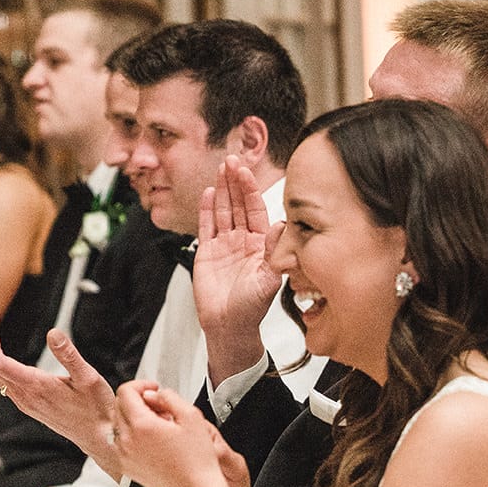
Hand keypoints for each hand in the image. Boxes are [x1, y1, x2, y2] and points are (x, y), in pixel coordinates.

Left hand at [0, 310, 118, 471]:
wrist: (100, 437)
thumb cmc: (97, 409)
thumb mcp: (88, 377)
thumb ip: (69, 355)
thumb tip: (53, 332)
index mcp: (36, 387)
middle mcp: (27, 397)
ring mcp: (27, 404)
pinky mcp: (31, 407)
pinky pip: (6, 384)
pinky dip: (0, 366)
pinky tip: (6, 358)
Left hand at [111, 381, 225, 486]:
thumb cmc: (197, 460)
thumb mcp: (191, 416)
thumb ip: (169, 397)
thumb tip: (154, 394)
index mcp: (141, 425)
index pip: (126, 392)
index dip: (141, 385)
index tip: (152, 389)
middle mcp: (127, 440)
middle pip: (119, 406)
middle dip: (137, 401)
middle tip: (159, 408)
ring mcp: (124, 455)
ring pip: (119, 424)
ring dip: (134, 418)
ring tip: (157, 426)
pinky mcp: (127, 467)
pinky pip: (121, 443)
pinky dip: (132, 436)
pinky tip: (153, 441)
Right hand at [195, 157, 282, 383]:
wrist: (229, 326)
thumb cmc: (252, 308)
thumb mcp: (269, 279)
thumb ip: (274, 252)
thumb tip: (281, 225)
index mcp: (260, 245)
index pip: (255, 210)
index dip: (250, 190)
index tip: (245, 172)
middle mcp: (243, 241)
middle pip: (238, 205)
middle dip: (235, 182)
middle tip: (231, 160)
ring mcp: (224, 245)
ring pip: (223, 211)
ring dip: (222, 190)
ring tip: (220, 169)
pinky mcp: (207, 252)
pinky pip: (207, 226)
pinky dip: (207, 209)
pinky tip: (209, 192)